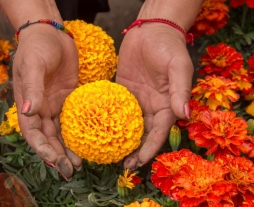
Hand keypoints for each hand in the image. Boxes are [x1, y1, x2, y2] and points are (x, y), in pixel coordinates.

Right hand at [12, 24, 81, 179]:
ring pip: (62, 133)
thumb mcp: (32, 65)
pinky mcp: (70, 99)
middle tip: (70, 169)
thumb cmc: (37, 47)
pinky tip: (89, 142)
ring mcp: (56, 105)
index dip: (41, 148)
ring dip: (68, 149)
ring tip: (79, 164)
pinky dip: (79, 133)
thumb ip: (32, 87)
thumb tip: (28, 111)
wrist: (51, 34)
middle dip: (57, 155)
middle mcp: (41, 109)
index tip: (54, 159)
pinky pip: (75, 120)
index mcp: (28, 103)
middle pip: (48, 138)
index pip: (33, 132)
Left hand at [116, 23, 192, 169]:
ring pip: (127, 125)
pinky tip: (97, 129)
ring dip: (119, 139)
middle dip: (134, 150)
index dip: (149, 148)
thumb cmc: (169, 47)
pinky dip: (107, 119)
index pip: (158, 132)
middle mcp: (150, 106)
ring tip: (107, 153)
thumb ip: (180, 90)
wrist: (151, 31)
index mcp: (166, 105)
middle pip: (142, 134)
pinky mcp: (122, 91)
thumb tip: (184, 115)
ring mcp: (135, 100)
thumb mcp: (178, 67)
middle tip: (122, 165)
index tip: (138, 162)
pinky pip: (114, 108)